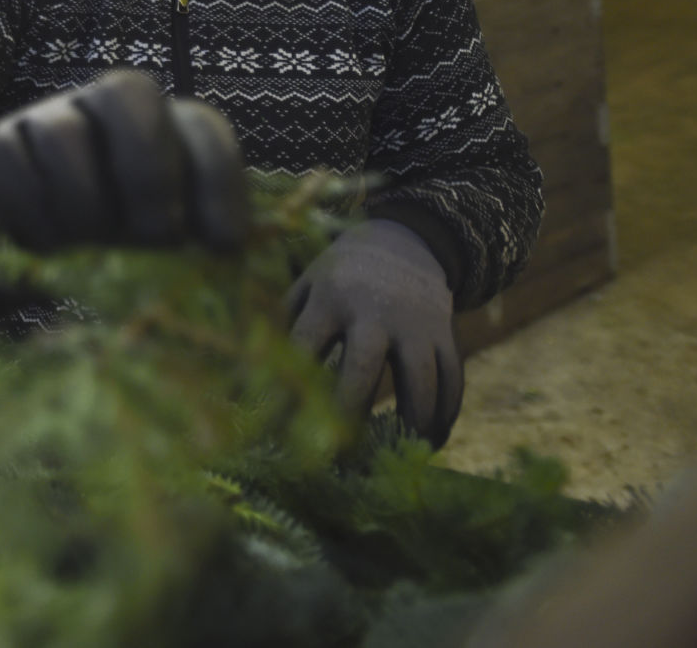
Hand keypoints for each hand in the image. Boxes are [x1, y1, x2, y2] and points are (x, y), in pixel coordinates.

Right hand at [0, 70, 249, 311]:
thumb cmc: (114, 255)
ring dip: (81, 204)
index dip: (218, 183)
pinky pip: (5, 160)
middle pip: (129, 93)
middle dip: (146, 174)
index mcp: (167, 128)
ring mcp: (48, 117)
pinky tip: (42, 245)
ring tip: (86, 248)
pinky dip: (27, 211)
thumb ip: (195, 247)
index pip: (202, 128)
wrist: (28, 262)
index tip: (220, 246)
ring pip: (61, 133)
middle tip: (150, 237)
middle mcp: (109, 107)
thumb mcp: (164, 254)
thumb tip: (220, 260)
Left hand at [286, 219, 461, 445]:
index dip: (287, 388)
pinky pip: (452, 377)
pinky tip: (432, 439)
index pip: (305, 346)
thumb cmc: (342, 274)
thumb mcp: (307, 285)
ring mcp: (415, 322)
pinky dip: (447, 412)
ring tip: (400, 452)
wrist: (404, 239)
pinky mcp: (444, 332)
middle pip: (364, 364)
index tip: (272, 429)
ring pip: (420, 376)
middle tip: (338, 455)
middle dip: (350, 410)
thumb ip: (281, 323)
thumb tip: (244, 373)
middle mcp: (374, 310)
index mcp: (331, 297)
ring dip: (413, 419)